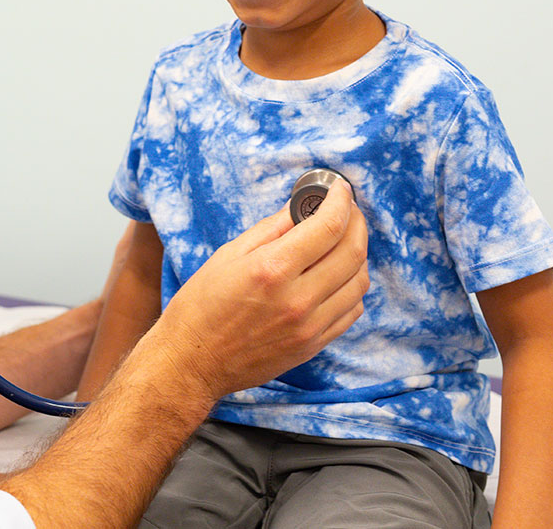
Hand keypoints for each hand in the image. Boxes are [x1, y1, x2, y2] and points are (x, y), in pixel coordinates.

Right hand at [158, 179, 368, 397]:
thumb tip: (300, 206)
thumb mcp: (228, 256)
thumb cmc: (201, 305)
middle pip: (352, 252)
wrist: (193, 361)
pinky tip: (337, 275)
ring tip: (342, 241)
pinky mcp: (313, 345)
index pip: (327, 227)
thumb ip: (271, 229)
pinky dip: (352, 286)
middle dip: (356, 223)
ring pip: (359, 283)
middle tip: (347, 210)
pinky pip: (352, 311)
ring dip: (357, 254)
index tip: (340, 190)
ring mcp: (309, 326)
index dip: (340, 201)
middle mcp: (297, 299)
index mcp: (271, 270)